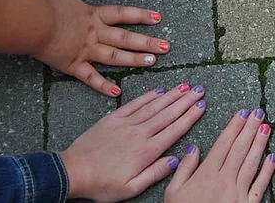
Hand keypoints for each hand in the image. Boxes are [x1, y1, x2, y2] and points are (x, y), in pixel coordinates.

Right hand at [34, 0, 169, 96]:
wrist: (31, 22)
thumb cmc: (45, 5)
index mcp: (93, 15)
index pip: (122, 14)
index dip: (141, 15)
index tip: (158, 18)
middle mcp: (95, 33)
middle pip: (126, 38)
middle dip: (148, 42)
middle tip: (167, 47)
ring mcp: (86, 50)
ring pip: (115, 57)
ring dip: (135, 60)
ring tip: (153, 62)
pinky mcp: (73, 65)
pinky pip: (90, 78)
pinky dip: (103, 86)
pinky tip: (118, 93)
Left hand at [61, 84, 206, 201]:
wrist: (73, 171)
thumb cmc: (102, 184)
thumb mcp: (131, 188)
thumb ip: (155, 173)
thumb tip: (176, 160)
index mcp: (146, 151)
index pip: (174, 130)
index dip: (190, 116)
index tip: (202, 105)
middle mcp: (139, 133)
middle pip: (168, 114)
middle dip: (186, 100)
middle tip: (199, 89)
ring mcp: (126, 124)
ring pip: (154, 106)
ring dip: (171, 95)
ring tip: (185, 86)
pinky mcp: (113, 119)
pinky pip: (135, 104)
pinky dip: (148, 96)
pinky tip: (159, 90)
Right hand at [165, 109, 274, 202]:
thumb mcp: (173, 192)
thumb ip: (184, 169)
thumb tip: (193, 148)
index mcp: (206, 174)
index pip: (223, 144)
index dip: (234, 127)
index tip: (242, 113)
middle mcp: (224, 180)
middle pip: (240, 149)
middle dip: (250, 128)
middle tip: (259, 112)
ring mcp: (238, 193)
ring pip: (252, 163)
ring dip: (260, 144)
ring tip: (266, 127)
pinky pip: (260, 185)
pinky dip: (267, 170)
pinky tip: (273, 157)